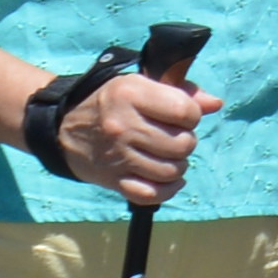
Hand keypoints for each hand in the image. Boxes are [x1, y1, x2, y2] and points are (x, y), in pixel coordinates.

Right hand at [49, 64, 208, 204]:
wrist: (62, 127)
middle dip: (186, 141)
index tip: (180, 115)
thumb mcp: (140, 82)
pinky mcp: (113, 180)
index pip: (186, 111)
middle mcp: (124, 126)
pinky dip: (166, 189)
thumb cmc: (110, 101)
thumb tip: (215, 104)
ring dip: (177, 165)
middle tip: (172, 136)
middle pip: (183, 144)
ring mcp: (118, 156)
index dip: (191, 114)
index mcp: (131, 95)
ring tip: (167, 155)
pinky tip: (167, 179)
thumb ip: (180, 90)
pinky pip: (151, 194)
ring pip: (171, 171)